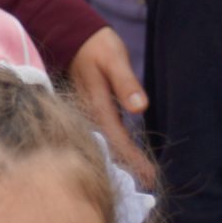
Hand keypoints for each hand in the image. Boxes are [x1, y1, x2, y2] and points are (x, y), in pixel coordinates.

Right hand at [67, 27, 155, 185]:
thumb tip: (140, 108)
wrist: (73, 38)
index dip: (133, 159)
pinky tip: (120, 156)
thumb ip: (126, 84)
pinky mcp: (88, 112)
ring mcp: (86, 115)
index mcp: (96, 107)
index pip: (117, 140)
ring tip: (138, 176)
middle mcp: (88, 116)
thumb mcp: (114, 60)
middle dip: (127, 167)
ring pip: (102, 144)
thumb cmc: (97, 47)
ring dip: (119, 160)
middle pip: (107, 148)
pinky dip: (112, 148)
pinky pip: (100, 135)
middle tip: (148, 184)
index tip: (148, 176)